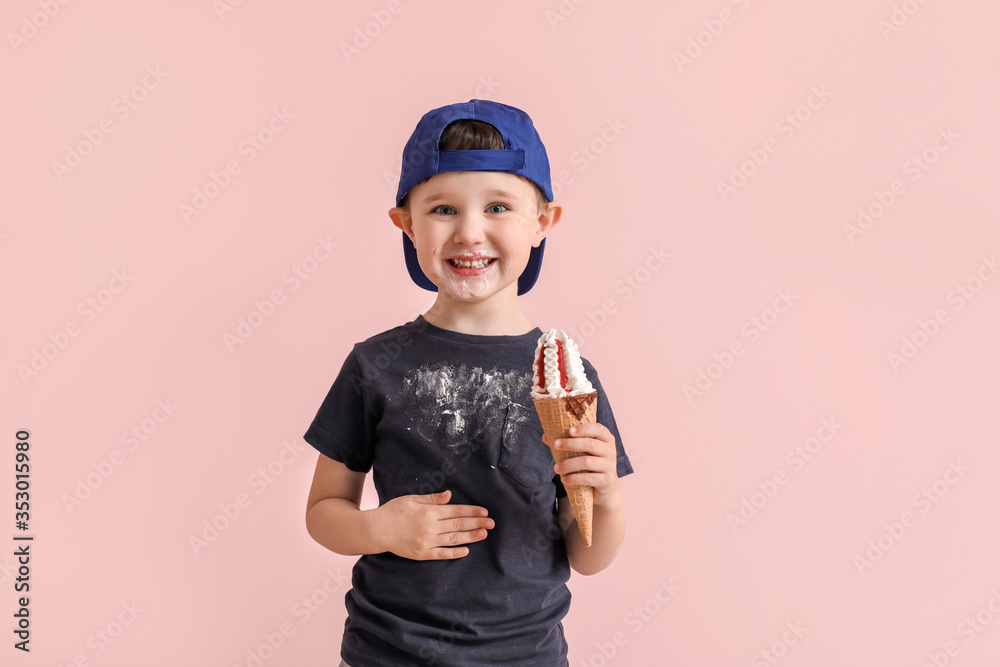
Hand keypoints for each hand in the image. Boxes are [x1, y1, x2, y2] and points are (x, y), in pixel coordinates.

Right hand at [372, 489, 494, 559]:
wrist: (377, 530)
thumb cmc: (393, 511)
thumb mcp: (411, 499)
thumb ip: (432, 499)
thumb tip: (449, 495)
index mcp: (429, 512)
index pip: (456, 511)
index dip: (472, 511)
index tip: (484, 511)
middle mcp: (430, 527)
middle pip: (458, 525)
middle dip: (477, 523)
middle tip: (492, 523)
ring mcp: (427, 542)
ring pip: (453, 539)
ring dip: (470, 537)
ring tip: (484, 534)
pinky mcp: (422, 554)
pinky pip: (441, 554)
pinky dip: (454, 553)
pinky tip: (466, 551)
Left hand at [543, 423, 621, 507]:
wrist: (606, 486)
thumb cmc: (591, 462)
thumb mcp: (582, 451)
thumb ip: (567, 442)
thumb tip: (546, 436)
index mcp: (606, 438)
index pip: (598, 429)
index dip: (584, 429)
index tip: (569, 431)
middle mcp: (610, 450)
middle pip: (591, 444)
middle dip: (571, 444)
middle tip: (555, 445)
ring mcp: (610, 466)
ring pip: (587, 462)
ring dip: (568, 464)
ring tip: (556, 468)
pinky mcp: (607, 480)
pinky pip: (588, 478)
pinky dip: (574, 478)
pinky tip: (564, 479)